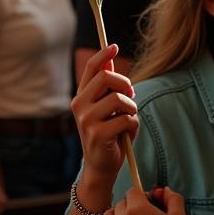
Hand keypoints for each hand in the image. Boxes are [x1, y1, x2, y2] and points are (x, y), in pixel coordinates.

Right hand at [71, 44, 138, 188]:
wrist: (100, 168)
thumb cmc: (107, 136)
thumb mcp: (105, 110)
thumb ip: (106, 90)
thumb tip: (109, 63)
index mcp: (81, 97)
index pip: (90, 69)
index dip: (103, 55)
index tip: (114, 46)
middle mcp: (79, 105)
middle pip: (106, 78)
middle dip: (125, 84)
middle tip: (130, 95)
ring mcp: (87, 120)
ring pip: (119, 99)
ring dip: (131, 109)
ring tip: (128, 119)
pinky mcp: (98, 134)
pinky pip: (126, 119)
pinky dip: (133, 125)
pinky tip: (127, 134)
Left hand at [104, 186, 190, 214]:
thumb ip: (173, 198)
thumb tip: (165, 190)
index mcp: (138, 207)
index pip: (134, 191)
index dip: (144, 195)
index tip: (153, 204)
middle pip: (125, 200)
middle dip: (135, 204)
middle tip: (149, 214)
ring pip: (116, 209)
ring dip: (124, 211)